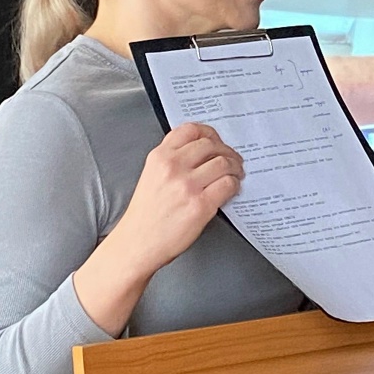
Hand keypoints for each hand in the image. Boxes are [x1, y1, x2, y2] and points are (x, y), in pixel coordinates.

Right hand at [113, 122, 243, 273]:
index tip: (217, 140)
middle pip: (211, 145)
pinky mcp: (200, 205)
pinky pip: (228, 184)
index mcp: (159, 157)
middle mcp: (172, 167)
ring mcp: (186, 186)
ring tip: (235, 174)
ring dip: (235, 167)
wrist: (137, 244)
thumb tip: (203, 151)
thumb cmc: (145, 215)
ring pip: (223, 162)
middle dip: (226, 151)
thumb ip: (172, 159)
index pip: (191, 130)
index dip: (210, 133)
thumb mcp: (151, 176)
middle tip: (232, 159)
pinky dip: (234, 185)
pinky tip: (231, 189)